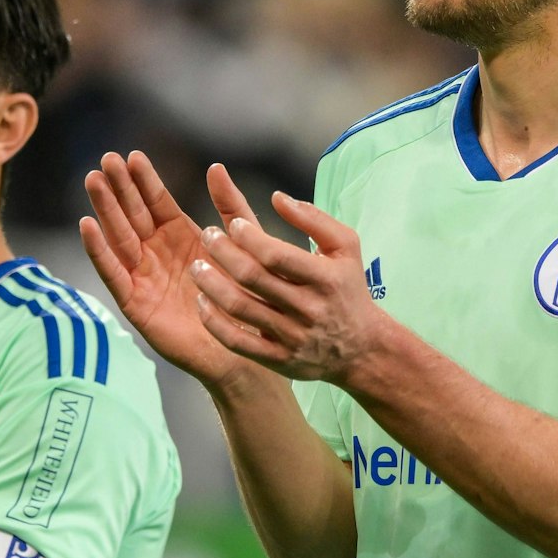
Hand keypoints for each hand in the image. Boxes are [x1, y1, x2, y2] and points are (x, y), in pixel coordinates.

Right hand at [81, 152, 266, 388]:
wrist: (245, 347)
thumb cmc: (245, 299)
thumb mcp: (244, 244)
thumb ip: (231, 207)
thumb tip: (215, 166)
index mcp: (180, 237)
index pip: (157, 202)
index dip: (144, 180)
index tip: (131, 156)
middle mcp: (157, 253)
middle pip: (133, 215)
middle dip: (119, 188)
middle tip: (106, 160)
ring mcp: (143, 277)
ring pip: (119, 237)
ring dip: (105, 210)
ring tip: (93, 181)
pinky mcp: (135, 303)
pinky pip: (113, 273)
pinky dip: (99, 251)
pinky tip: (87, 225)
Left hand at [187, 173, 386, 384]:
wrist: (361, 349)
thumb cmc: (347, 289)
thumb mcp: (346, 247)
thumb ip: (314, 218)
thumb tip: (277, 198)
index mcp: (325, 278)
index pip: (277, 255)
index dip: (248, 237)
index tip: (233, 224)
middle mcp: (308, 308)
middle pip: (253, 278)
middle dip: (223, 253)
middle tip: (207, 236)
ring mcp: (291, 336)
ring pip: (240, 309)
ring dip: (211, 284)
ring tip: (196, 266)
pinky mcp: (278, 359)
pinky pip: (237, 341)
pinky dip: (214, 321)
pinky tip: (202, 302)